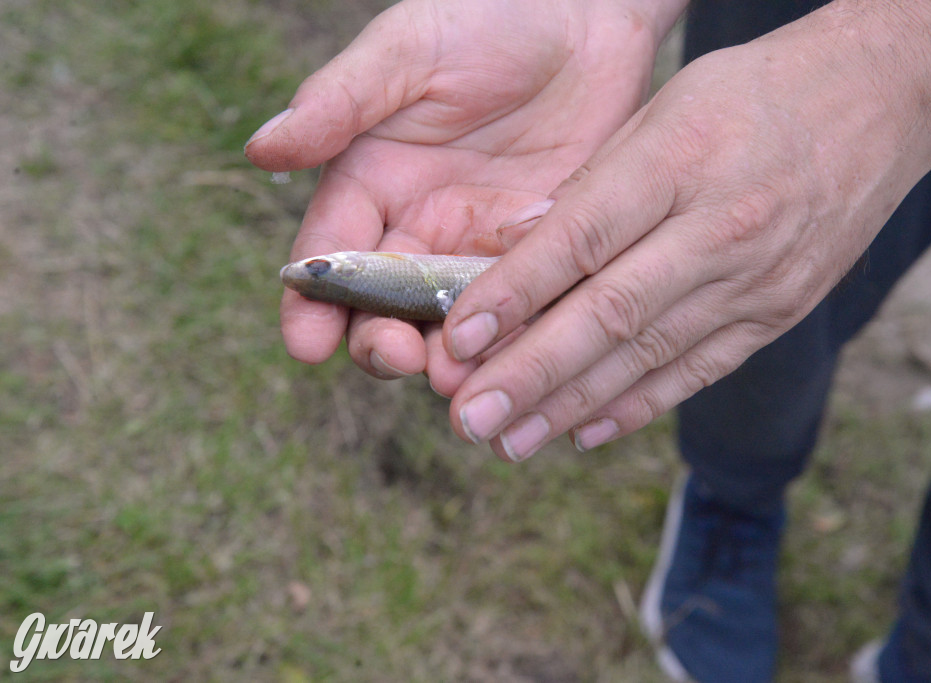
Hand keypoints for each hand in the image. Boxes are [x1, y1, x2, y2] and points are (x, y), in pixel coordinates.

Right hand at [244, 0, 678, 385]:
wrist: (586, 14)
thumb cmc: (487, 17)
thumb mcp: (406, 52)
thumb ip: (339, 103)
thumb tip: (260, 149)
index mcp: (371, 186)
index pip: (330, 259)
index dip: (311, 307)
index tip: (307, 346)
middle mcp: (420, 230)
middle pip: (386, 311)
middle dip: (382, 345)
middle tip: (397, 358)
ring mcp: (482, 250)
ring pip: (455, 327)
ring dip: (452, 361)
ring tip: (461, 378)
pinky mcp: (545, 256)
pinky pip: (525, 311)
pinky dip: (518, 342)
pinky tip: (520, 362)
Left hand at [442, 2, 930, 461]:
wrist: (882, 100)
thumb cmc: (758, 94)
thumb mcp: (666, 109)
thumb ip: (597, 184)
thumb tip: (522, 250)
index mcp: (680, 160)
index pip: (583, 237)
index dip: (516, 293)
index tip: (459, 338)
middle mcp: (720, 228)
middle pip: (610, 314)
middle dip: (532, 374)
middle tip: (470, 417)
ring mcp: (756, 279)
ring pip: (649, 355)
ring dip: (572, 406)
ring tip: (512, 442)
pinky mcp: (778, 312)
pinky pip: (699, 369)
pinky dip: (639, 406)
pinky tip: (584, 432)